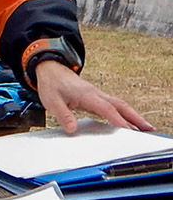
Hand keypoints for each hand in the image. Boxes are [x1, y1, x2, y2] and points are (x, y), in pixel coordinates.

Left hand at [35, 60, 154, 132]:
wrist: (51, 69)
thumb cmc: (52, 84)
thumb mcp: (52, 100)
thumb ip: (63, 115)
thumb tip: (73, 128)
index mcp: (86, 94)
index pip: (105, 108)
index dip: (117, 119)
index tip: (128, 129)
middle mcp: (95, 93)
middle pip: (119, 105)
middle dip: (134, 117)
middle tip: (147, 129)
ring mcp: (97, 94)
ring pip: (119, 104)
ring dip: (132, 115)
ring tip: (144, 128)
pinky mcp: (96, 97)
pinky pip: (114, 105)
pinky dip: (124, 113)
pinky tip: (128, 122)